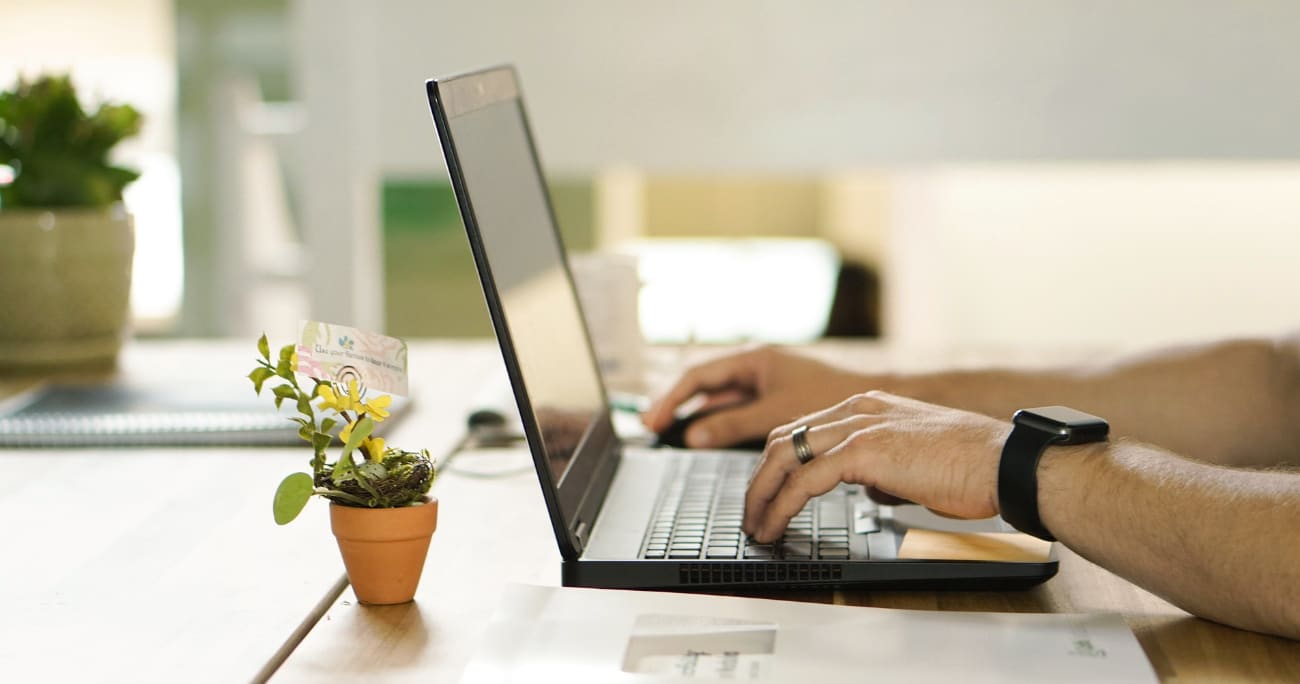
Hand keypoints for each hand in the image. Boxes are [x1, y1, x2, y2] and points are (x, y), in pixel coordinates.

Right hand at [643, 347, 872, 447]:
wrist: (872, 401)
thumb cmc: (832, 396)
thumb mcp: (776, 414)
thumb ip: (733, 425)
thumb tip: (694, 436)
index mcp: (754, 359)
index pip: (699, 375)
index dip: (672, 398)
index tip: (654, 420)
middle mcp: (756, 367)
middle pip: (704, 385)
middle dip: (677, 404)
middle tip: (651, 427)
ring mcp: (764, 383)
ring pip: (720, 399)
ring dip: (696, 414)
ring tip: (669, 432)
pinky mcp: (774, 399)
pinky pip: (736, 409)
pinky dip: (719, 422)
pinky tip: (706, 436)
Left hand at [743, 391, 1011, 542]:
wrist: (1005, 463)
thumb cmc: (973, 467)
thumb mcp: (915, 462)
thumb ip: (884, 469)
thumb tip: (869, 489)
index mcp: (868, 406)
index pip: (803, 428)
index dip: (778, 462)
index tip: (767, 492)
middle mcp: (857, 408)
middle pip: (783, 438)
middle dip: (759, 478)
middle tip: (751, 512)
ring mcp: (859, 426)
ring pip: (784, 455)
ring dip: (762, 494)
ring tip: (756, 525)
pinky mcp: (865, 451)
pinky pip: (805, 480)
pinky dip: (782, 505)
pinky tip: (775, 525)